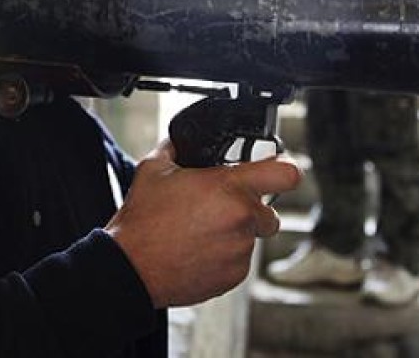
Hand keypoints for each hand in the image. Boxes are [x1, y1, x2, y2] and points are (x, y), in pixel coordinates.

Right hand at [105, 138, 300, 307]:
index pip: (286, 173)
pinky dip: (223, 255)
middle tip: (217, 208)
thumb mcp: (154, 169)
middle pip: (268, 212)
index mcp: (229, 187)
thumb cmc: (143, 220)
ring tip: (197, 232)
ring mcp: (241, 251)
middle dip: (248, 209)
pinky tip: (196, 249)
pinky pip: (239, 260)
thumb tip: (180, 142)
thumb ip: (175, 149)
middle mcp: (242, 219)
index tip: (275, 171)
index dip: (283, 169)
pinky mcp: (235, 276)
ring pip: (250, 237)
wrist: (133, 266)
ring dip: (232, 233)